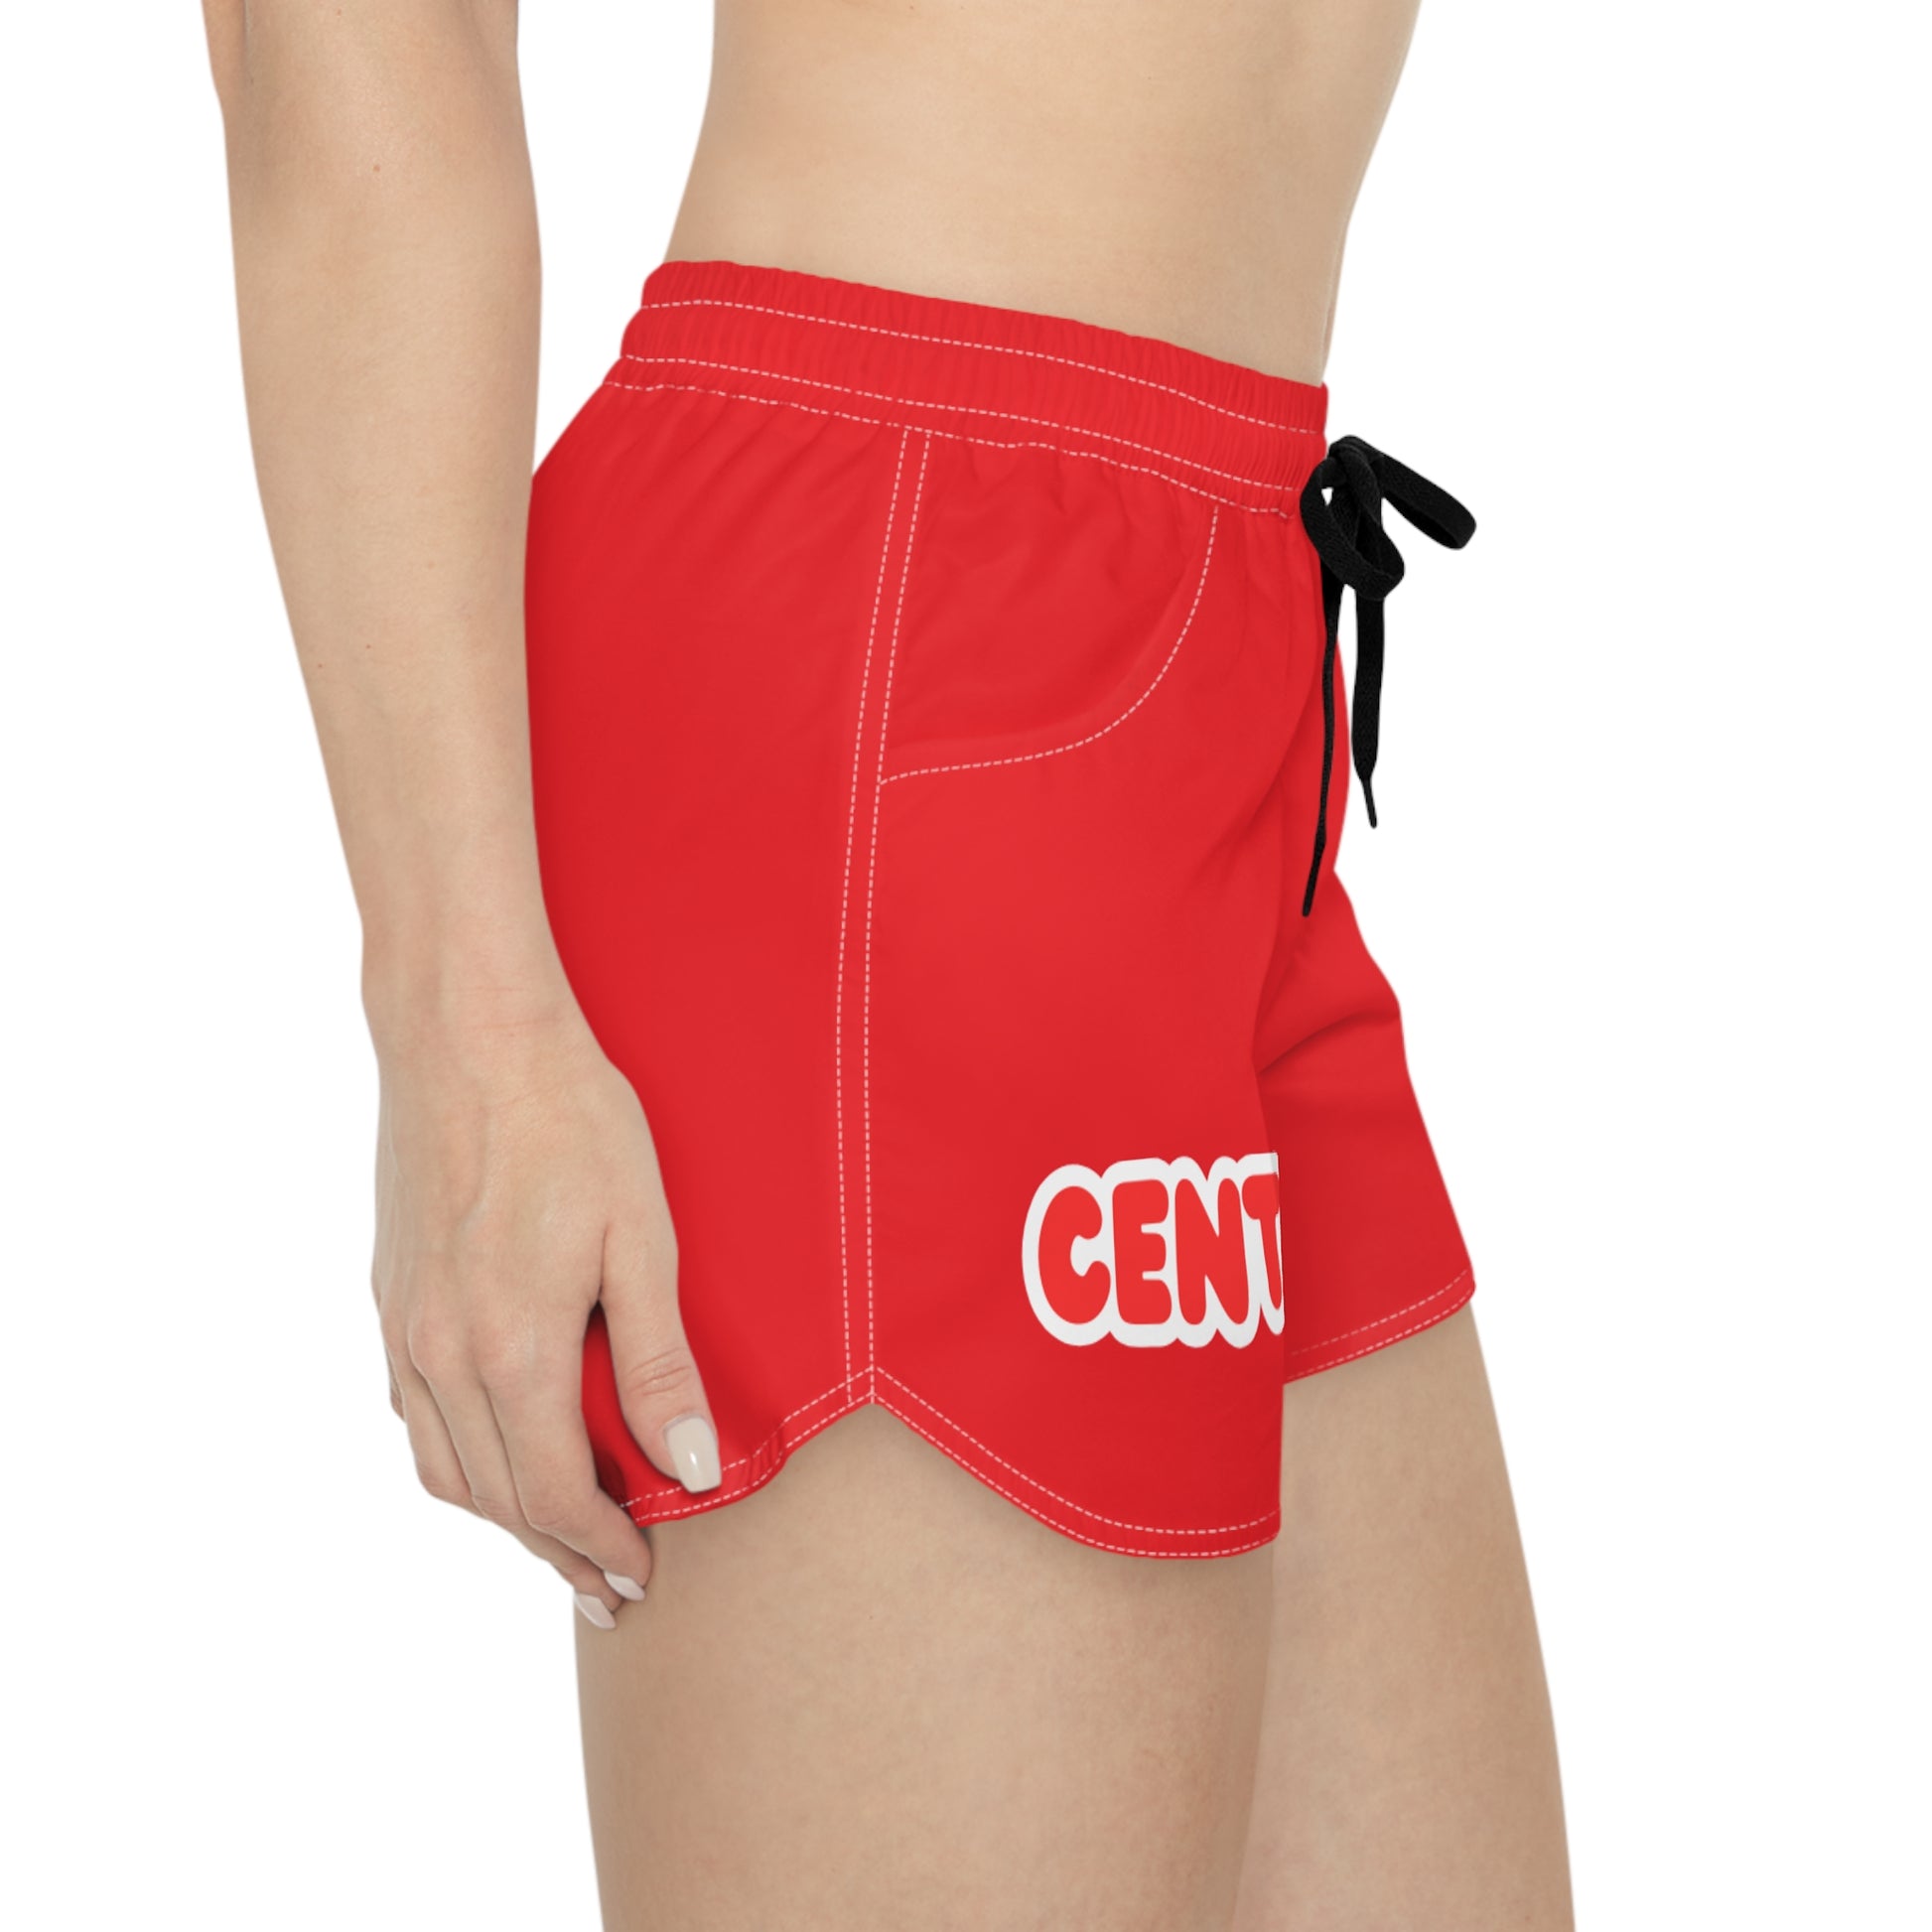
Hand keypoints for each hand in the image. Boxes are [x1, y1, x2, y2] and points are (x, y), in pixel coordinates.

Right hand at [369, 994, 717, 1627]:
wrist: (469, 1033)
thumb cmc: (572, 1121)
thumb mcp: (644, 1238)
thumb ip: (660, 1364)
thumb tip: (686, 1471)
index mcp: (511, 1350)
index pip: (554, 1495)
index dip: (601, 1548)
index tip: (641, 1579)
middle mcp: (441, 1355)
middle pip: (495, 1498)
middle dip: (556, 1553)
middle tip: (607, 1591)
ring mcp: (404, 1327)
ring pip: (443, 1467)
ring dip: (500, 1519)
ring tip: (554, 1544)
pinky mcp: (389, 1296)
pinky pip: (411, 1414)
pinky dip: (456, 1460)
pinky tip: (489, 1456)